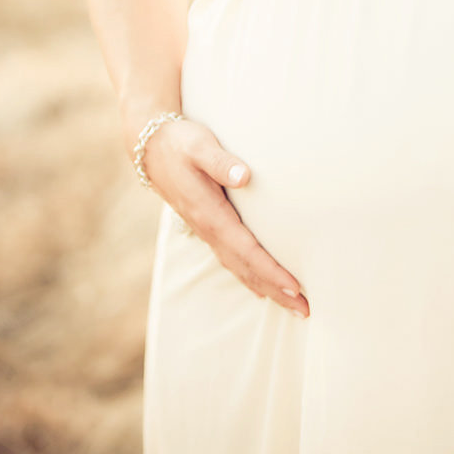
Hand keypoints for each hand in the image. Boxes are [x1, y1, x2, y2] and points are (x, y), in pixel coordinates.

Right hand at [139, 115, 309, 318]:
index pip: (247, 250)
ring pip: (238, 267)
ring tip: (290, 304)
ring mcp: (206, 230)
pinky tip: (259, 286)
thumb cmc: (180, 143)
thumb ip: (221, 161)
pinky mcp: (206, 226)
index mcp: (210, 214)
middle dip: (275, 290)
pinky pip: (230, 259)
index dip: (271, 271)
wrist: (149, 146)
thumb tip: (244, 176)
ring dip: (265, 287)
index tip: (295, 287)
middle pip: (246, 268)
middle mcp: (208, 229)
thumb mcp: (200, 145)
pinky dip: (248, 275)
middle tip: (304, 310)